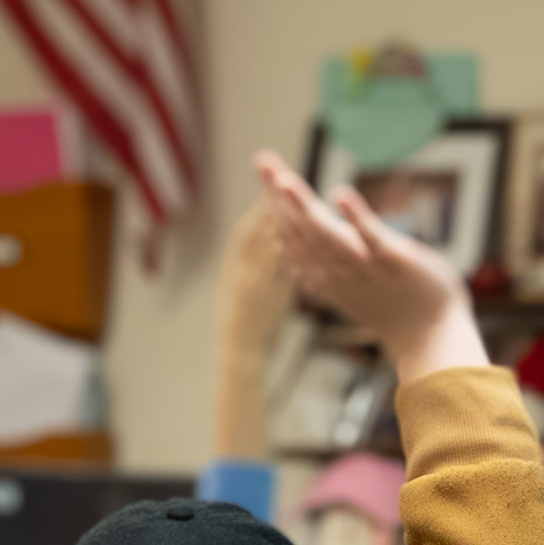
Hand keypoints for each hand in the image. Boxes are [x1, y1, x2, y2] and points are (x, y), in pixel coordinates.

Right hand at [218, 192, 297, 361]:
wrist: (241, 356)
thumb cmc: (241, 326)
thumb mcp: (236, 294)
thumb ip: (249, 270)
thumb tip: (266, 249)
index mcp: (231, 273)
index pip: (242, 236)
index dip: (254, 215)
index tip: (265, 197)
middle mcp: (242, 277)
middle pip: (258, 236)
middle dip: (271, 211)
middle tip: (286, 188)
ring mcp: (259, 288)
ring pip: (273, 250)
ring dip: (288, 226)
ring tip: (302, 208)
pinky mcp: (276, 301)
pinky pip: (288, 271)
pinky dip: (298, 253)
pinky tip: (312, 241)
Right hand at [252, 151, 483, 383]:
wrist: (429, 334)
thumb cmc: (391, 305)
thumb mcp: (346, 284)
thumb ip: (319, 265)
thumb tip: (291, 254)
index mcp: (324, 273)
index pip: (291, 233)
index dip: (274, 201)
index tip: (264, 168)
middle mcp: (336, 270)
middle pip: (301, 230)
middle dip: (279, 195)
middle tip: (263, 161)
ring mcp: (363, 266)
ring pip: (326, 235)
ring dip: (305, 207)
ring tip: (286, 181)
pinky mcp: (392, 261)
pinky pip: (371, 238)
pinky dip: (355, 216)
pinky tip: (340, 194)